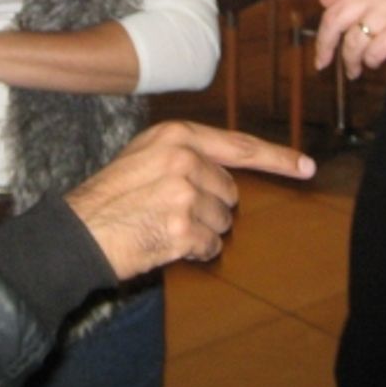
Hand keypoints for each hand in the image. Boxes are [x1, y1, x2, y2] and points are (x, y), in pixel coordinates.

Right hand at [63, 121, 314, 280]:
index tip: (306, 167)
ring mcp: (185, 194)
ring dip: (201, 232)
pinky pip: (211, 247)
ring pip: (223, 223)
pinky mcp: (184, 228)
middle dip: (210, 207)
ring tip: (163, 225)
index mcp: (176, 135)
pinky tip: (165, 242)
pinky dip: (194, 251)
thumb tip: (229, 177)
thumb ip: (187, 156)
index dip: (277, 159)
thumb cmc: (111, 196)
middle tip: (170, 210)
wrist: (79, 230)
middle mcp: (184, 159)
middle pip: (230, 193)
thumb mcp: (144, 155)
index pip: (239, 146)